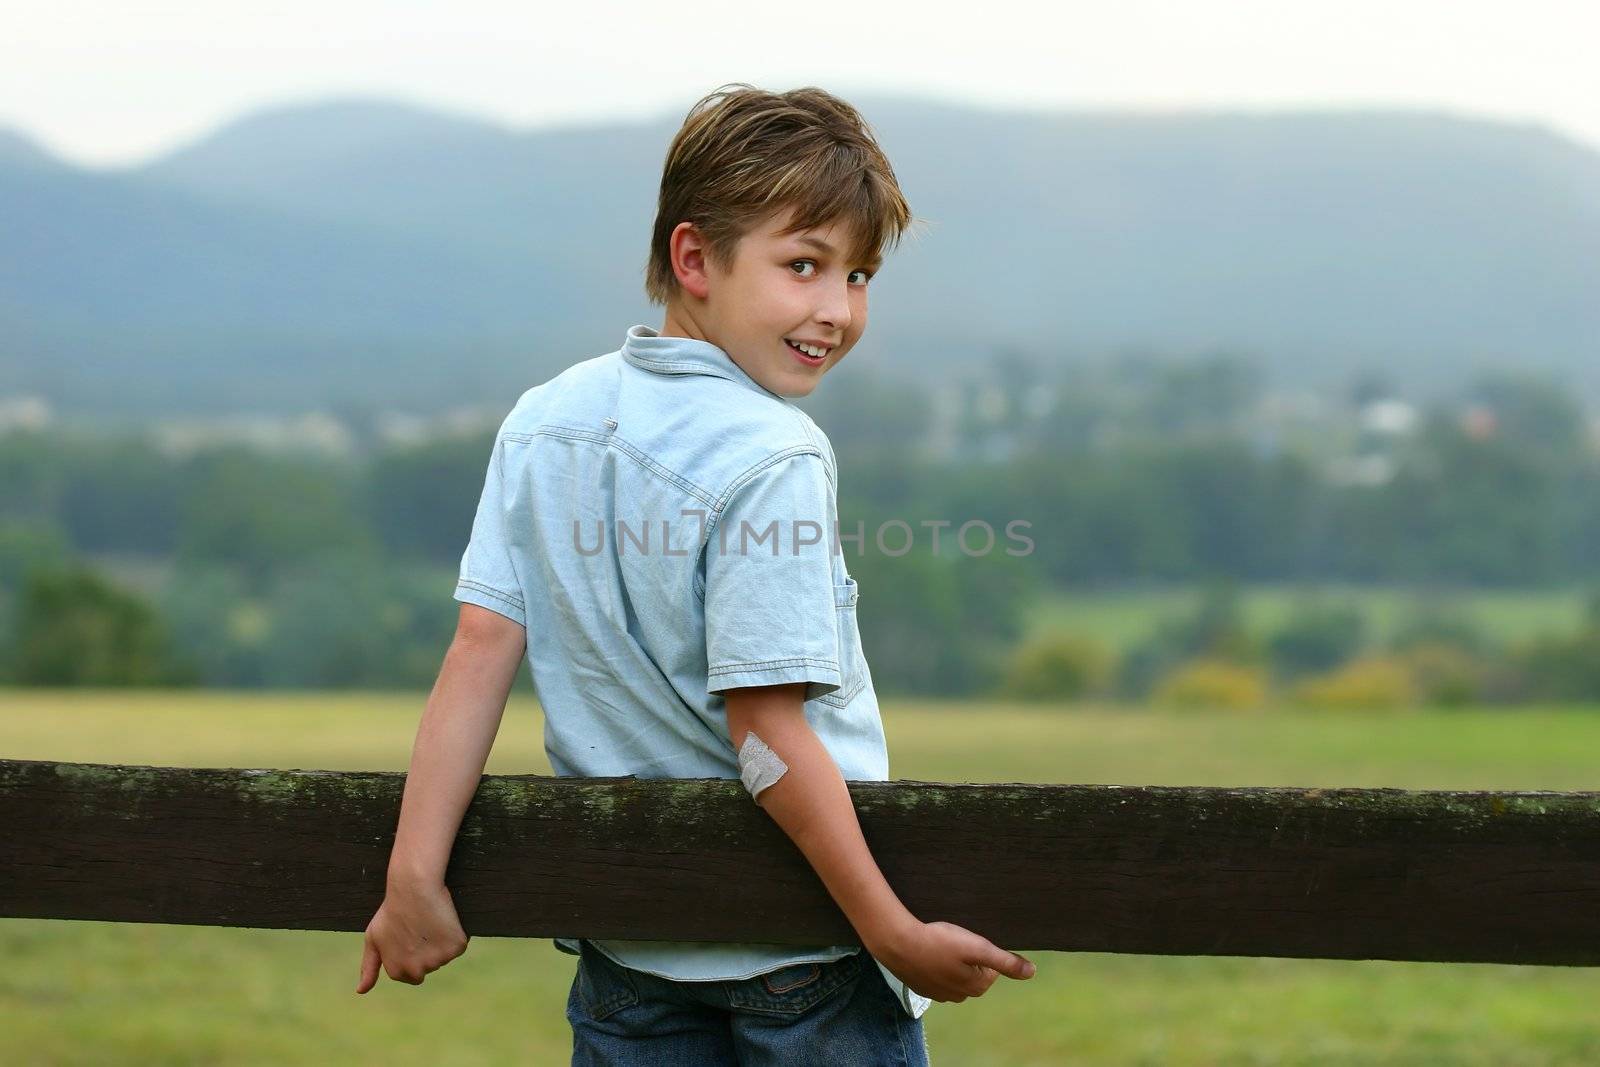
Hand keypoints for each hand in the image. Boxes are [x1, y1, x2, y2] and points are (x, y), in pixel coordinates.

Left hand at [355, 878, 469, 992]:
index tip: (411, 936)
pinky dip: (456, 933)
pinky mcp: (456, 947)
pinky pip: (459, 945)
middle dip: (428, 951)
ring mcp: (438, 960)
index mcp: (397, 971)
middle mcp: (418, 970)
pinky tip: (444, 919)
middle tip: (421, 927)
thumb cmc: (392, 910)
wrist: (413, 887)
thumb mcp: (373, 938)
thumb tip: (360, 991)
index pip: (413, 975)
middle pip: (430, 967)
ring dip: (441, 942)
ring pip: (445, 956)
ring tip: (431, 921)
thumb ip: (369, 967)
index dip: (414, 954)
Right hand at [870, 919, 1035, 1002]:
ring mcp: (938, 993)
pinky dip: (935, 963)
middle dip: (968, 956)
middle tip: (955, 938)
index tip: (968, 939)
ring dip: (951, 960)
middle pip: (974, 972)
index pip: (992, 968)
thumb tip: (1032, 972)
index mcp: (976, 987)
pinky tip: (928, 950)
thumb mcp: (977, 947)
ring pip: (954, 973)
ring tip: (940, 943)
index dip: (982, 950)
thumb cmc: (938, 942)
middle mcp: (958, 996)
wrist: (897, 942)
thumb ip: (1005, 961)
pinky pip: (936, 974)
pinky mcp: (921, 986)